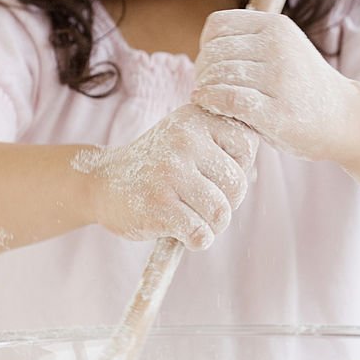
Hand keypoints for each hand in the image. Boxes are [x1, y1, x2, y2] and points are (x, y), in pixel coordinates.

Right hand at [82, 104, 257, 249]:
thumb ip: (223, 145)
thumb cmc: (157, 166)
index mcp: (195, 118)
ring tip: (191, 218)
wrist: (102, 183)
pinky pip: (201, 235)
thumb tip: (257, 165)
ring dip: (211, 226)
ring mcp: (170, 173)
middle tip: (200, 204)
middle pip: (237, 185)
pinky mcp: (159, 207)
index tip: (212, 175)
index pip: (246, 146)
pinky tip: (181, 232)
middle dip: (225, 203)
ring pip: (221, 213)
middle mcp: (184, 140)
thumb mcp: (187, 139)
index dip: (236, 169)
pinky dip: (197, 241)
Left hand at [191, 9, 356, 161]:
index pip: (217, 25)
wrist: (345, 120)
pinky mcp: (277, 111)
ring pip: (218, 76)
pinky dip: (210, 101)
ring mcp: (279, 78)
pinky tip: (205, 105)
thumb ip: (251, 43)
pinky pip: (228, 99)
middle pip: (214, 52)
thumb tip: (204, 46)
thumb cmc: (305, 89)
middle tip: (206, 89)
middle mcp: (278, 46)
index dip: (204, 46)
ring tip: (209, 100)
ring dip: (205, 89)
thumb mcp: (284, 50)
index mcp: (277, 26)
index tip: (210, 66)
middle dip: (203, 72)